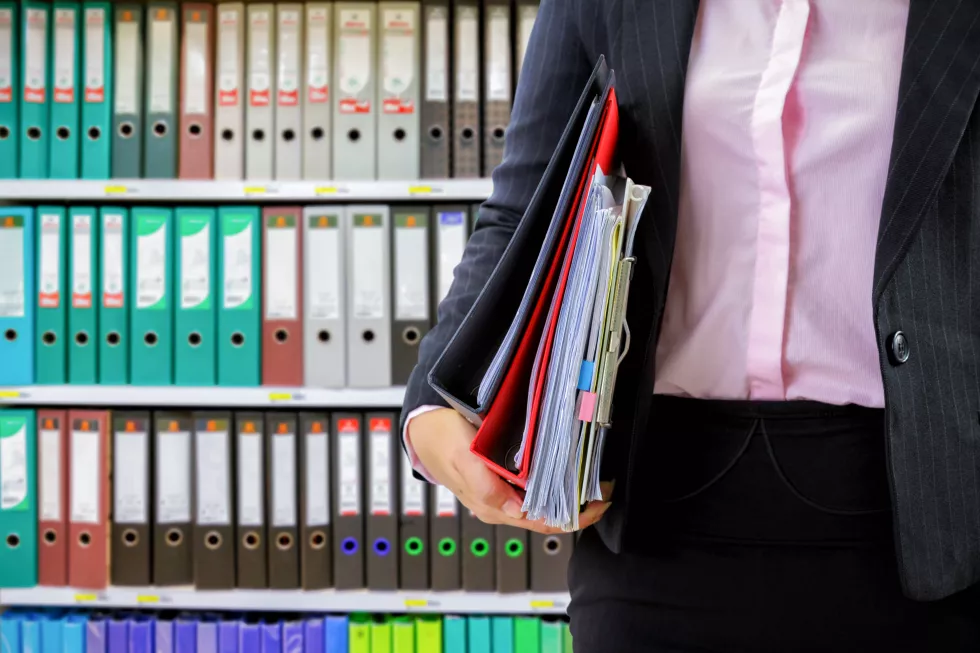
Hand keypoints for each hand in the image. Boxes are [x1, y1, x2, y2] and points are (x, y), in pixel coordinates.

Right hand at [408, 407, 611, 533]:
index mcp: (493, 506)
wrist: (425, 428)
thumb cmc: (442, 440)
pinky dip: (558, 483)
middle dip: (579, 506)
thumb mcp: (460, 457)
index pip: (541, 520)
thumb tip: (514, 509)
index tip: (596, 500)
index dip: (572, 514)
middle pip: (549, 515)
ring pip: (546, 503)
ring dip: (571, 495)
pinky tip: (572, 472)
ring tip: (595, 481)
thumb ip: (484, 484)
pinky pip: (537, 489)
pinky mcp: (508, 481)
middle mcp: (502, 505)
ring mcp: (506, 494)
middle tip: (604, 488)